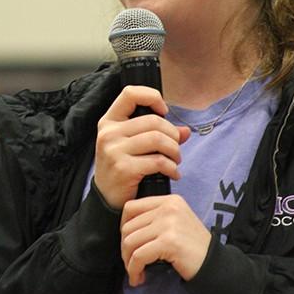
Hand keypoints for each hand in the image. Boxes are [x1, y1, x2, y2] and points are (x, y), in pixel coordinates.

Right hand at [92, 86, 189, 208]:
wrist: (107, 199)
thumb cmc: (122, 168)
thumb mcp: (133, 146)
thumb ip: (158, 134)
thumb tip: (186, 131)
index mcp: (109, 121)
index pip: (130, 94)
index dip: (151, 97)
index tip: (163, 112)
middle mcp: (109, 133)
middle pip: (153, 120)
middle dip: (172, 135)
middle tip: (175, 149)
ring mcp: (114, 150)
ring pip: (158, 139)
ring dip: (174, 151)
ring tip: (175, 161)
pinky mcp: (123, 168)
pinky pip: (158, 161)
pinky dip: (172, 168)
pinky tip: (173, 173)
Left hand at [120, 194, 210, 285]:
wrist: (215, 265)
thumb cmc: (193, 247)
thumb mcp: (175, 223)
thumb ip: (154, 219)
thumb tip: (125, 230)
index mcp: (169, 201)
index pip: (131, 207)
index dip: (123, 227)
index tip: (127, 243)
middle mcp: (168, 208)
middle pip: (128, 226)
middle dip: (125, 248)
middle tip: (130, 263)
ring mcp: (168, 224)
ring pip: (130, 242)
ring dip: (128, 261)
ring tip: (135, 272)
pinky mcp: (168, 242)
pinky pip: (139, 256)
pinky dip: (134, 270)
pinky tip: (138, 278)